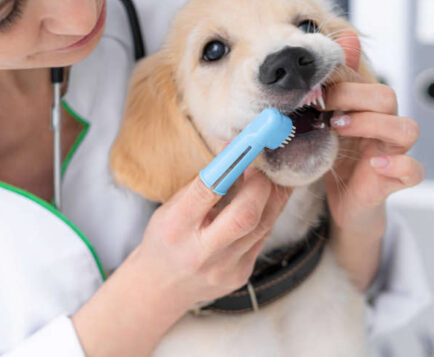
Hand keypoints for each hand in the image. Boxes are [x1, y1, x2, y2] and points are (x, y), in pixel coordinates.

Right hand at [73, 170, 291, 356]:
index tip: (247, 144)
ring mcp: (224, 269)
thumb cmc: (165, 239)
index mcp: (174, 228)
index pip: (207, 191)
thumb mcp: (170, 208)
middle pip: (245, 215)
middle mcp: (200, 252)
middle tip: (265, 164)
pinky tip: (265, 201)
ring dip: (274, 196)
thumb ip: (202, 184)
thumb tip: (236, 150)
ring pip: (263, 225)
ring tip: (273, 177)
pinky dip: (267, 215)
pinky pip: (263, 238)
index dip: (232, 164)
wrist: (160, 288)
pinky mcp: (241, 275)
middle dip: (262, 184)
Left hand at [322, 32, 424, 290]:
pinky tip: (376, 164)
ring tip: (341, 131)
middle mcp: (386, 127)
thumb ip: (333, 86)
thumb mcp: (324, 121)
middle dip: (354, 99)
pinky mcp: (397, 179)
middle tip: (325, 113)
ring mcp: (394, 152)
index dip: (343, 86)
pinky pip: (415, 170)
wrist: (342, 201)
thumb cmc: (335, 157)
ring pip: (408, 128)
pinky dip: (400, 165)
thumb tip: (344, 39)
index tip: (314, 97)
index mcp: (369, 111)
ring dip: (373, 125)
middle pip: (388, 98)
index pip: (369, 84)